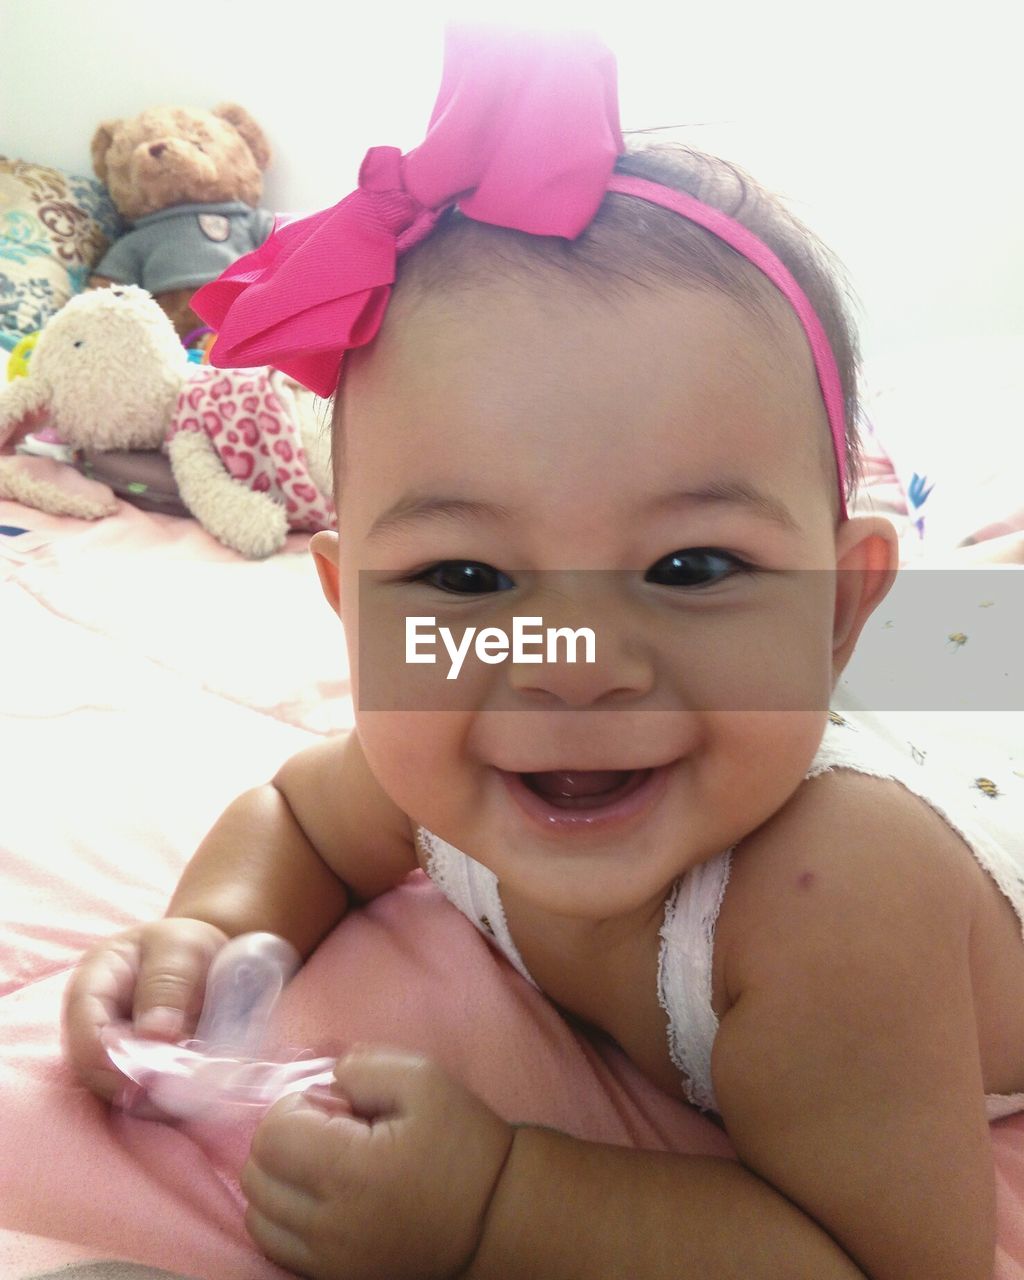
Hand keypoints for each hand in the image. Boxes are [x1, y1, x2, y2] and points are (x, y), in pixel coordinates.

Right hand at [62, 916, 228, 1100]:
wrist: (198, 958)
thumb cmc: (185, 945)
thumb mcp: (182, 949)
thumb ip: (168, 985)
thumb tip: (155, 1036)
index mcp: (94, 981)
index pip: (84, 1026)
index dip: (108, 1057)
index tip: (146, 1075)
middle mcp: (91, 1023)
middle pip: (95, 1069)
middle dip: (134, 1085)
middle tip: (179, 1092)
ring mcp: (109, 1051)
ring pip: (118, 1090)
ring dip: (154, 1099)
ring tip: (194, 1095)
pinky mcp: (132, 1071)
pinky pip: (141, 1096)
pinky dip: (166, 1101)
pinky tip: (195, 1096)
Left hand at [242, 1047, 514, 1279]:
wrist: (494, 1220)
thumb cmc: (463, 1145)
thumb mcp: (426, 1080)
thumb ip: (365, 1065)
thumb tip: (326, 1080)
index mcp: (349, 1170)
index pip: (271, 1134)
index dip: (298, 1106)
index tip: (339, 1107)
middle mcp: (328, 1223)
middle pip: (257, 1173)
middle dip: (284, 1138)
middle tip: (333, 1131)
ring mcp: (326, 1259)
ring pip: (256, 1213)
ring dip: (278, 1178)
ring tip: (325, 1164)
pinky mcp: (331, 1277)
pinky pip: (274, 1245)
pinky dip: (281, 1215)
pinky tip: (321, 1196)